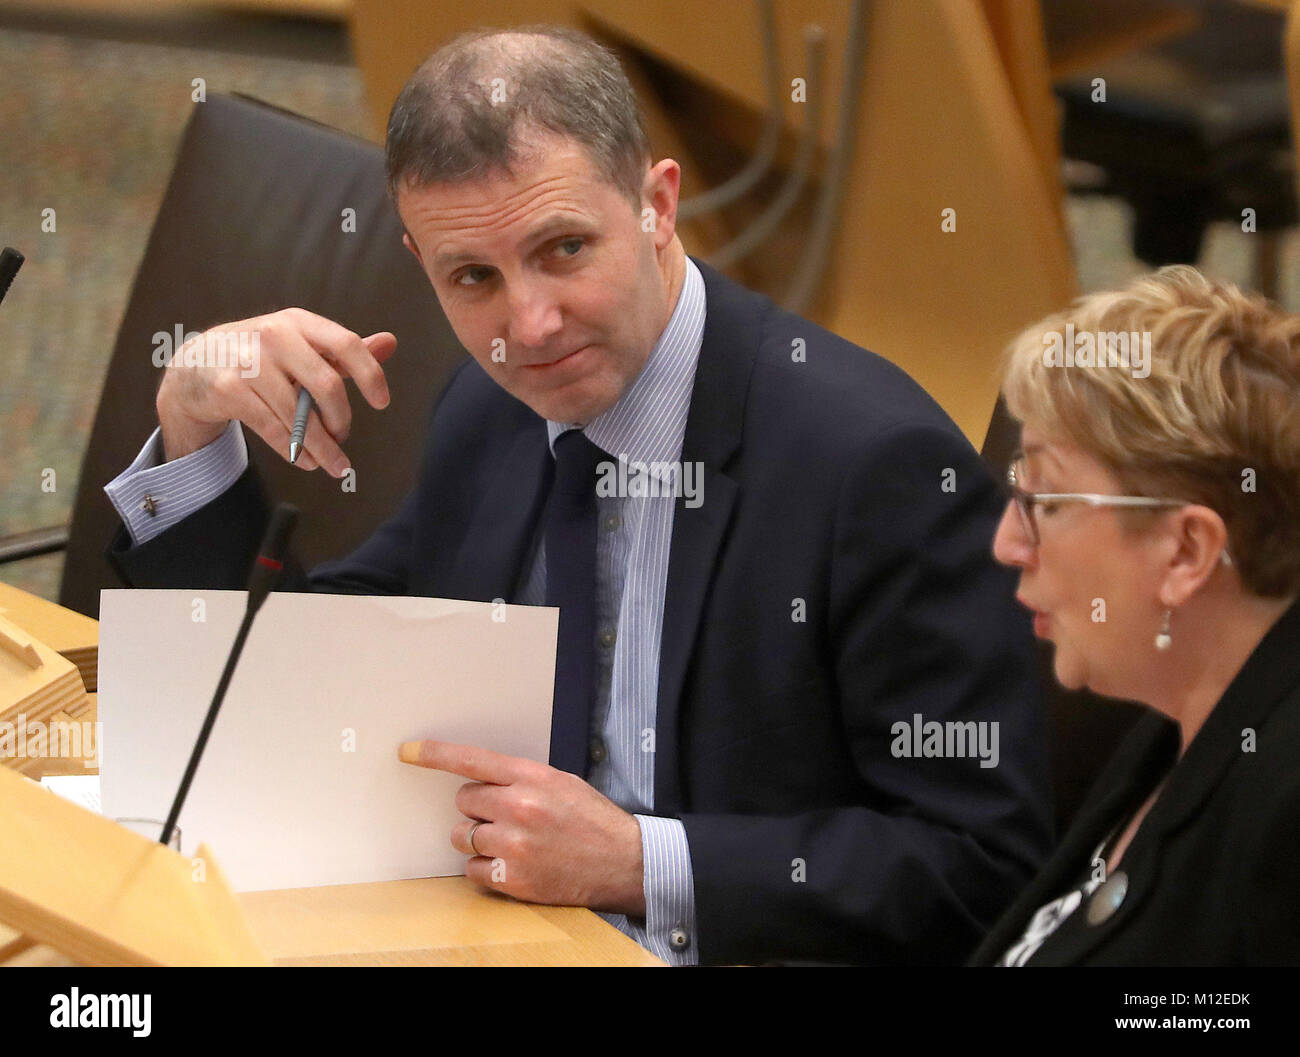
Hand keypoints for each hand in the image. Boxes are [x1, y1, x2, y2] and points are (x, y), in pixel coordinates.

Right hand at [154, 307, 395, 474]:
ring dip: (322, 447)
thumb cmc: (262, 356)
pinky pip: (273, 429)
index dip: (370, 375)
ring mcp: (249, 362)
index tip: (382, 403)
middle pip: (326, 386)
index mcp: (299, 322)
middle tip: (344, 437)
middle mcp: (275, 336)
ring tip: (334, 464)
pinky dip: (295, 452)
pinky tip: (307, 462)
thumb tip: (391, 342)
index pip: (346, 344)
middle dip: (341, 420)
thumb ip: (344, 351)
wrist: (195, 365)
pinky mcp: (229, 389)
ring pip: (299, 416)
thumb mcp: (301, 345)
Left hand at [398, 739, 645, 915]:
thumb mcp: (560, 783)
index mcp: (532, 777)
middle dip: (477, 808)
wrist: (624, 861)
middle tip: (504, 816)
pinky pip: (472, 870)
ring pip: (463, 837)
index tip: (407, 751)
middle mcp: (519, 808)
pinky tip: (511, 865)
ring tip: (510, 842)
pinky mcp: (513, 879)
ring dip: (479, 840)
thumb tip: (482, 781)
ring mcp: (514, 845)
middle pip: (463, 801)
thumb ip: (521, 779)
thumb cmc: (592, 820)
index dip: (434, 754)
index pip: (471, 760)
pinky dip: (486, 869)